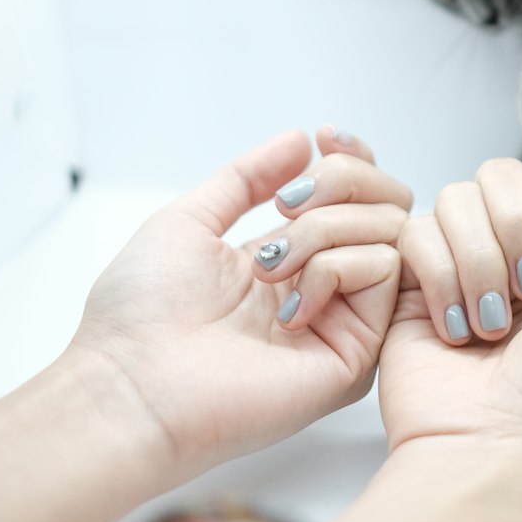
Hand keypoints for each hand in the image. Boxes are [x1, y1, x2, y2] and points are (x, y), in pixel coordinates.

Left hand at [68, 127, 410, 484]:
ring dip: (324, 228)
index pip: (356, 196)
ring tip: (270, 267)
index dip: (351, 157)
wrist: (133, 383)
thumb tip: (300, 141)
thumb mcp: (190, 220)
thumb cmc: (142, 315)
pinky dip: (335, 267)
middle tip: (286, 205)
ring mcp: (343, 320)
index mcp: (289, 260)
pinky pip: (383, 270)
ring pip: (388, 230)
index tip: (323, 138)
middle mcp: (323, 288)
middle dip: (342, 180)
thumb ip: (246, 177)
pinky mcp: (358, 353)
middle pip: (386, 203)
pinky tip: (288, 307)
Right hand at [400, 156, 521, 342]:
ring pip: (455, 199)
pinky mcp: (412, 286)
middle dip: (517, 224)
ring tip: (493, 324)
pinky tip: (459, 330)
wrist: (507, 458)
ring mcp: (460, 266)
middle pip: (499, 174)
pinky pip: (415, 234)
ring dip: (479, 262)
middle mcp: (510, 252)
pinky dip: (441, 280)